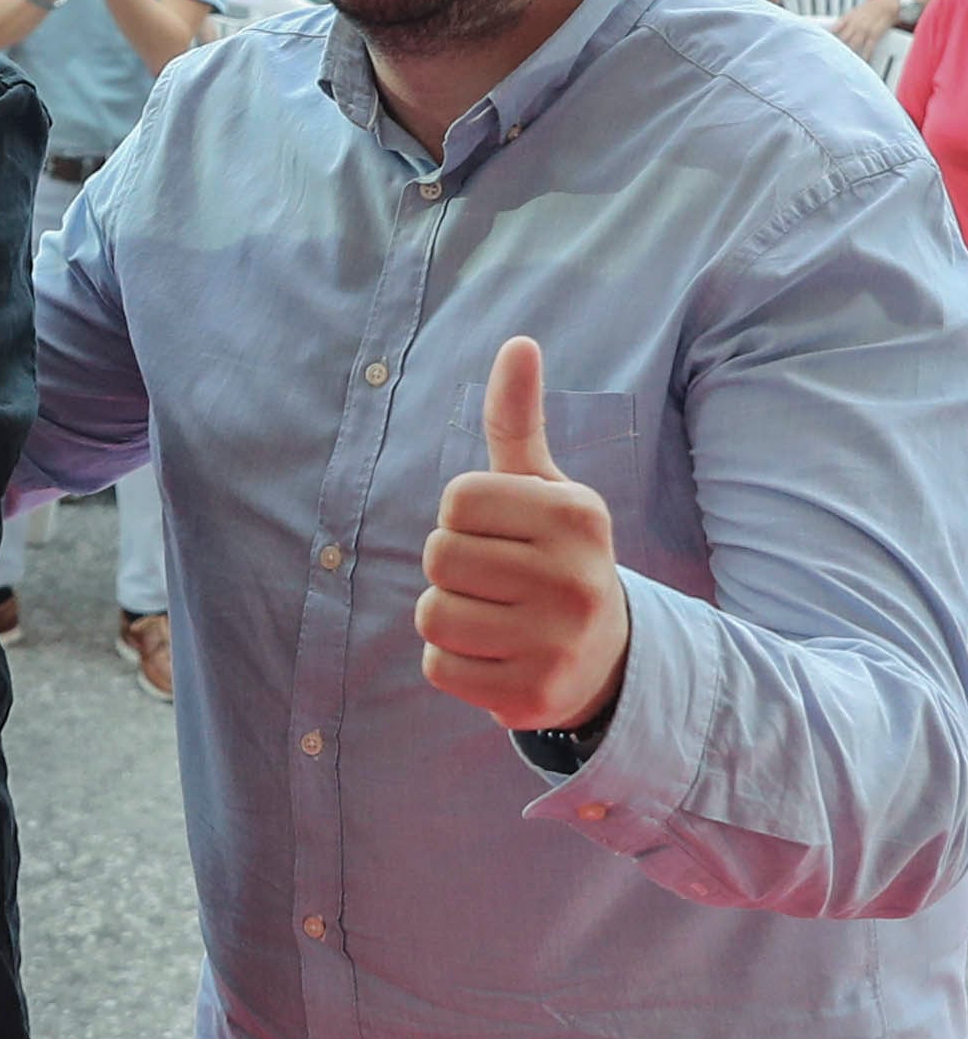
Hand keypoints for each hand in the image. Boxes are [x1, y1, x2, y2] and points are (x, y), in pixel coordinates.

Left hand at [417, 339, 630, 735]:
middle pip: (438, 556)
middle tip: (499, 582)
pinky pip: (439, 665)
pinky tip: (497, 657)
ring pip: (432, 614)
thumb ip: (517, 420)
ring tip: (497, 619)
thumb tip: (518, 343)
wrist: (607, 658)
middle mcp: (577, 579)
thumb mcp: (543, 488)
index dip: (462, 518)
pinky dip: (453, 662)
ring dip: (449, 616)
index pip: (456, 501)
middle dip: (453, 568)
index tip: (502, 534)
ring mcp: (559, 643)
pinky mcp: (535, 696)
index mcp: (577, 516)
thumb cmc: (554, 556)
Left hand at [832, 0, 902, 56]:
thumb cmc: (872, 7)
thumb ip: (845, 21)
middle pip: (841, 39)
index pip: (834, 29)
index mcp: (848, 18)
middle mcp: (854, 25)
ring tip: (843, 61)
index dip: (828, 38)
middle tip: (831, 56)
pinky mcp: (874, 35)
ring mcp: (864, 31)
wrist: (888, 5)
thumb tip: (835, 29)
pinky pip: (868, 48)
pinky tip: (861, 61)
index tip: (823, 44)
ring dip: (848, 53)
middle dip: (836, 48)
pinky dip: (864, 55)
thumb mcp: (855, 11)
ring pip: (852, 45)